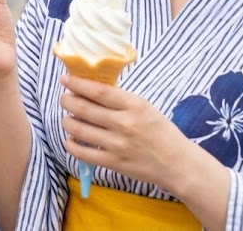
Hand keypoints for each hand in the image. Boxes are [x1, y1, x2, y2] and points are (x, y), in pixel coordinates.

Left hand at [58, 75, 225, 195]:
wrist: (178, 164)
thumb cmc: (161, 132)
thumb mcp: (145, 108)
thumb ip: (120, 100)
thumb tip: (89, 88)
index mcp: (135, 106)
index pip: (99, 91)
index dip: (77, 84)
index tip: (65, 79)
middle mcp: (125, 124)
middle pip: (83, 108)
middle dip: (67, 101)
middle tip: (64, 99)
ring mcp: (117, 145)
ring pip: (78, 129)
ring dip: (67, 121)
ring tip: (68, 118)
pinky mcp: (113, 163)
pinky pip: (81, 152)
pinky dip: (71, 143)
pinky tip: (72, 138)